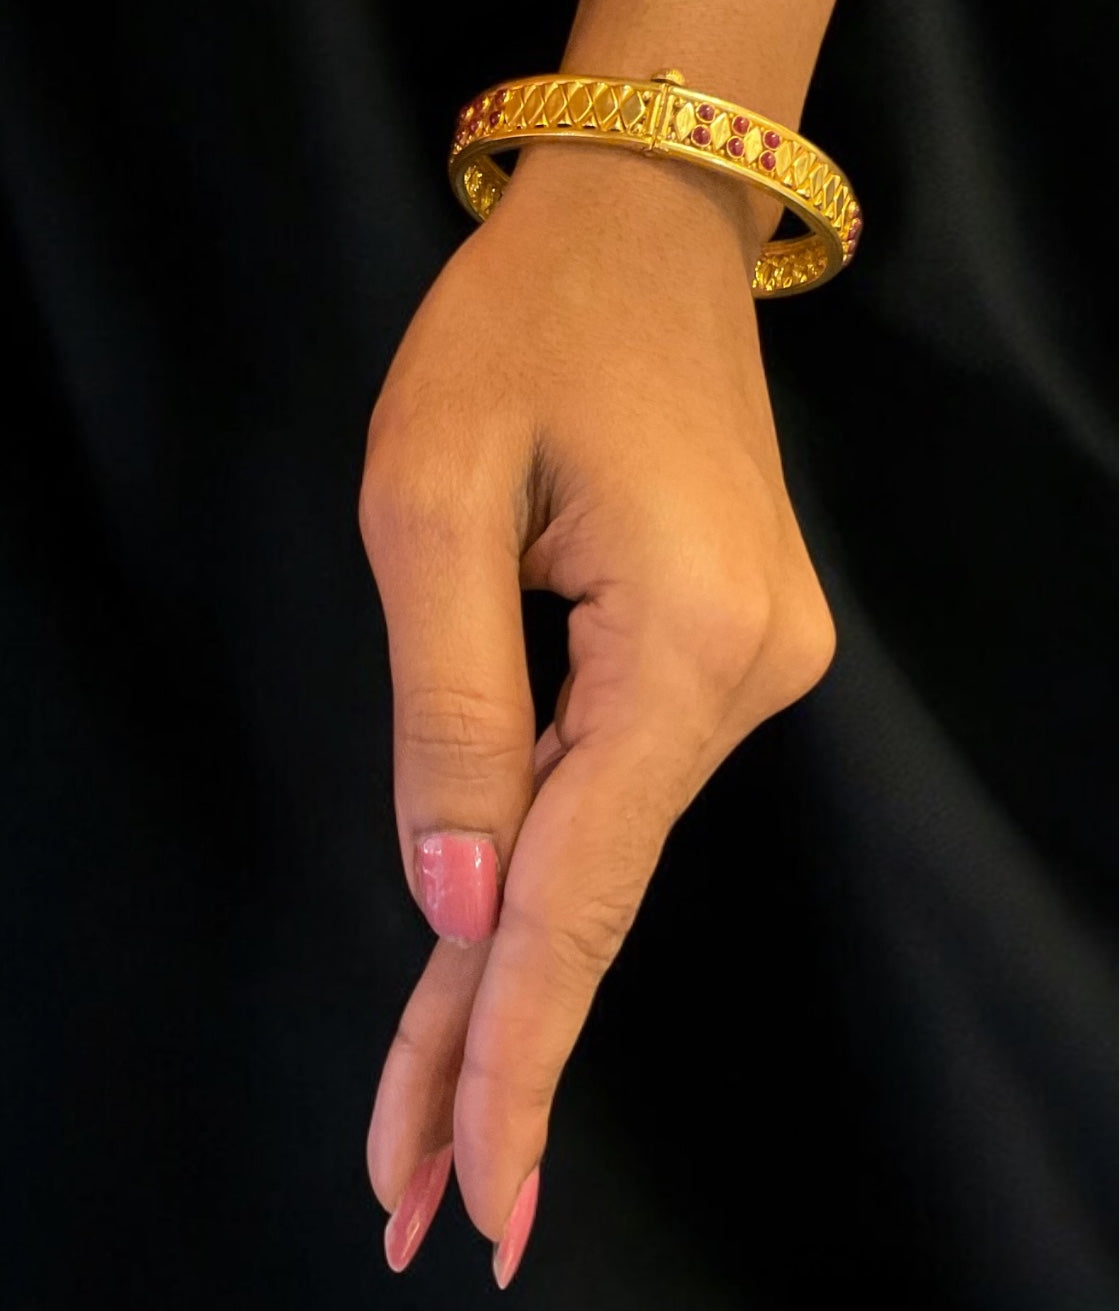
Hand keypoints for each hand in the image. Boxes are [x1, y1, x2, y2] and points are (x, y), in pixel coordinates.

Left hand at [358, 142, 835, 1284]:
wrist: (639, 238)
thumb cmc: (523, 333)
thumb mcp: (431, 501)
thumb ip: (450, 712)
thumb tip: (456, 899)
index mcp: (688, 641)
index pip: (581, 894)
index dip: (510, 1052)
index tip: (463, 1194)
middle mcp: (751, 678)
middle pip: (593, 897)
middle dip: (489, 1046)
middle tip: (406, 1197)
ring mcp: (753, 668)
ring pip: (605, 850)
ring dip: (507, 963)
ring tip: (418, 1108)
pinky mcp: (724, 650)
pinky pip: (621, 785)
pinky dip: (547, 869)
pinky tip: (492, 942)